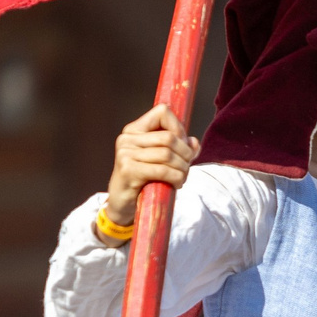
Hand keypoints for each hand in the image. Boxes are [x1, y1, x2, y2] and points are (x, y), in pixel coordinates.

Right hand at [103, 104, 197, 229]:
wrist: (123, 205)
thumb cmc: (144, 180)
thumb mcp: (162, 161)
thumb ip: (179, 149)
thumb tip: (194, 142)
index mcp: (134, 130)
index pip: (162, 112)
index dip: (179, 127)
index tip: (183, 145)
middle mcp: (127, 138)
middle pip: (169, 137)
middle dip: (185, 153)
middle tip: (187, 167)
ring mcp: (125, 153)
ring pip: (167, 154)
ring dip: (182, 168)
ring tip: (182, 177)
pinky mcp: (128, 170)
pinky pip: (162, 170)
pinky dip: (176, 177)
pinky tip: (177, 184)